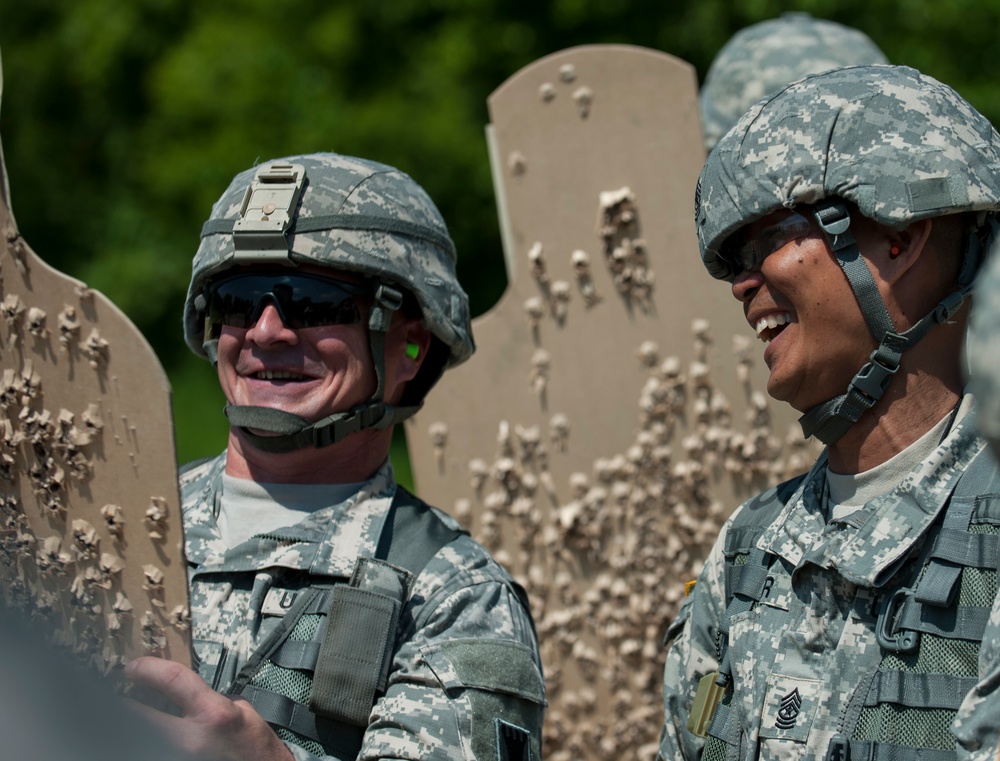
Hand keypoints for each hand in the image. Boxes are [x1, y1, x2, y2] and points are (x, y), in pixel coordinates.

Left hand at [125, 657, 293, 760]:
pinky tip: (151, 725)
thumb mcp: (236, 706)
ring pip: (145, 734)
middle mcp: (192, 737)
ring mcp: (181, 754)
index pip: (172, 680)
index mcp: (212, 712)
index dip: (148, 669)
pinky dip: (152, 733)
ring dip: (137, 719)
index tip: (132, 667)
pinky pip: (156, 744)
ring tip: (133, 708)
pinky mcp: (177, 760)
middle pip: (143, 714)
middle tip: (119, 692)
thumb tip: (177, 689)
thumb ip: (206, 696)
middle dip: (126, 702)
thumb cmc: (252, 738)